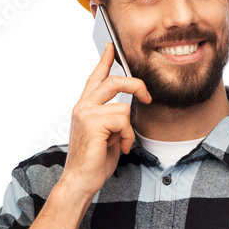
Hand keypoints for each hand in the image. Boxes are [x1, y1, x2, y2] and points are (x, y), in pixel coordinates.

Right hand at [63, 43, 150, 196]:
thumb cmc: (94, 162)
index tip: (111, 47)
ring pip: (123, 107)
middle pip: (113, 81)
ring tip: (121, 143)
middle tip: (147, 95)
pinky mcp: (92, 122)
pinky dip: (127, 136)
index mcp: (85, 108)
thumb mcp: (107, 135)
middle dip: (135, 85)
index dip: (105, 61)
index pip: (95, 78)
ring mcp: (86, 113)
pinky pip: (123, 120)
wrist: (81, 180)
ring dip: (128, 130)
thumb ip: (113, 119)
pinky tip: (120, 147)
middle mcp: (83, 106)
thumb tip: (127, 110)